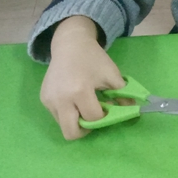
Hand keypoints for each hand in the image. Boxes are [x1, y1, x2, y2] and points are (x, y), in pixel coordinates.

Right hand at [40, 16, 125, 139]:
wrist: (70, 44)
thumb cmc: (93, 58)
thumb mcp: (112, 74)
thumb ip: (123, 95)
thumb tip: (133, 111)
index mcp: (79, 91)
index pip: (93, 118)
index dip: (103, 116)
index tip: (106, 107)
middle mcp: (61, 98)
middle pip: (71, 132)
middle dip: (85, 130)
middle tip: (93, 117)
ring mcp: (49, 100)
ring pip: (63, 125)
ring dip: (76, 121)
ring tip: (83, 104)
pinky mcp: (44, 99)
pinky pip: (57, 115)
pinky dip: (67, 112)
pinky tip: (72, 97)